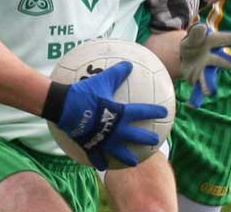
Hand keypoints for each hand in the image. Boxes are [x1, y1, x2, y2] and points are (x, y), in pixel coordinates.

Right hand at [43, 61, 167, 169]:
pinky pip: (96, 157)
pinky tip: (102, 165)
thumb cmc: (85, 92)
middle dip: (147, 138)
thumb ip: (117, 73)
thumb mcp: (102, 79)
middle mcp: (115, 129)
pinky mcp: (90, 146)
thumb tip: (129, 64)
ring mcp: (103, 140)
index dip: (155, 111)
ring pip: (119, 152)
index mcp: (120, 113)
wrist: (65, 107)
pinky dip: (100, 161)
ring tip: (134, 162)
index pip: (142, 112)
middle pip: (135, 135)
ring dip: (127, 157)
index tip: (165, 113)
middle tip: (156, 141)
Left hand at [180, 23, 230, 105]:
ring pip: (208, 76)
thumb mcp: (191, 37)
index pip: (222, 40)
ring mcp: (205, 69)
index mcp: (212, 44)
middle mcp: (212, 58)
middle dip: (226, 62)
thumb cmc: (193, 44)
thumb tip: (201, 27)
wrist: (186, 56)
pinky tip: (193, 105)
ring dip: (209, 83)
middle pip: (219, 60)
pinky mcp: (197, 79)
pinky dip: (196, 97)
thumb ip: (195, 33)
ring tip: (209, 91)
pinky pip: (197, 87)